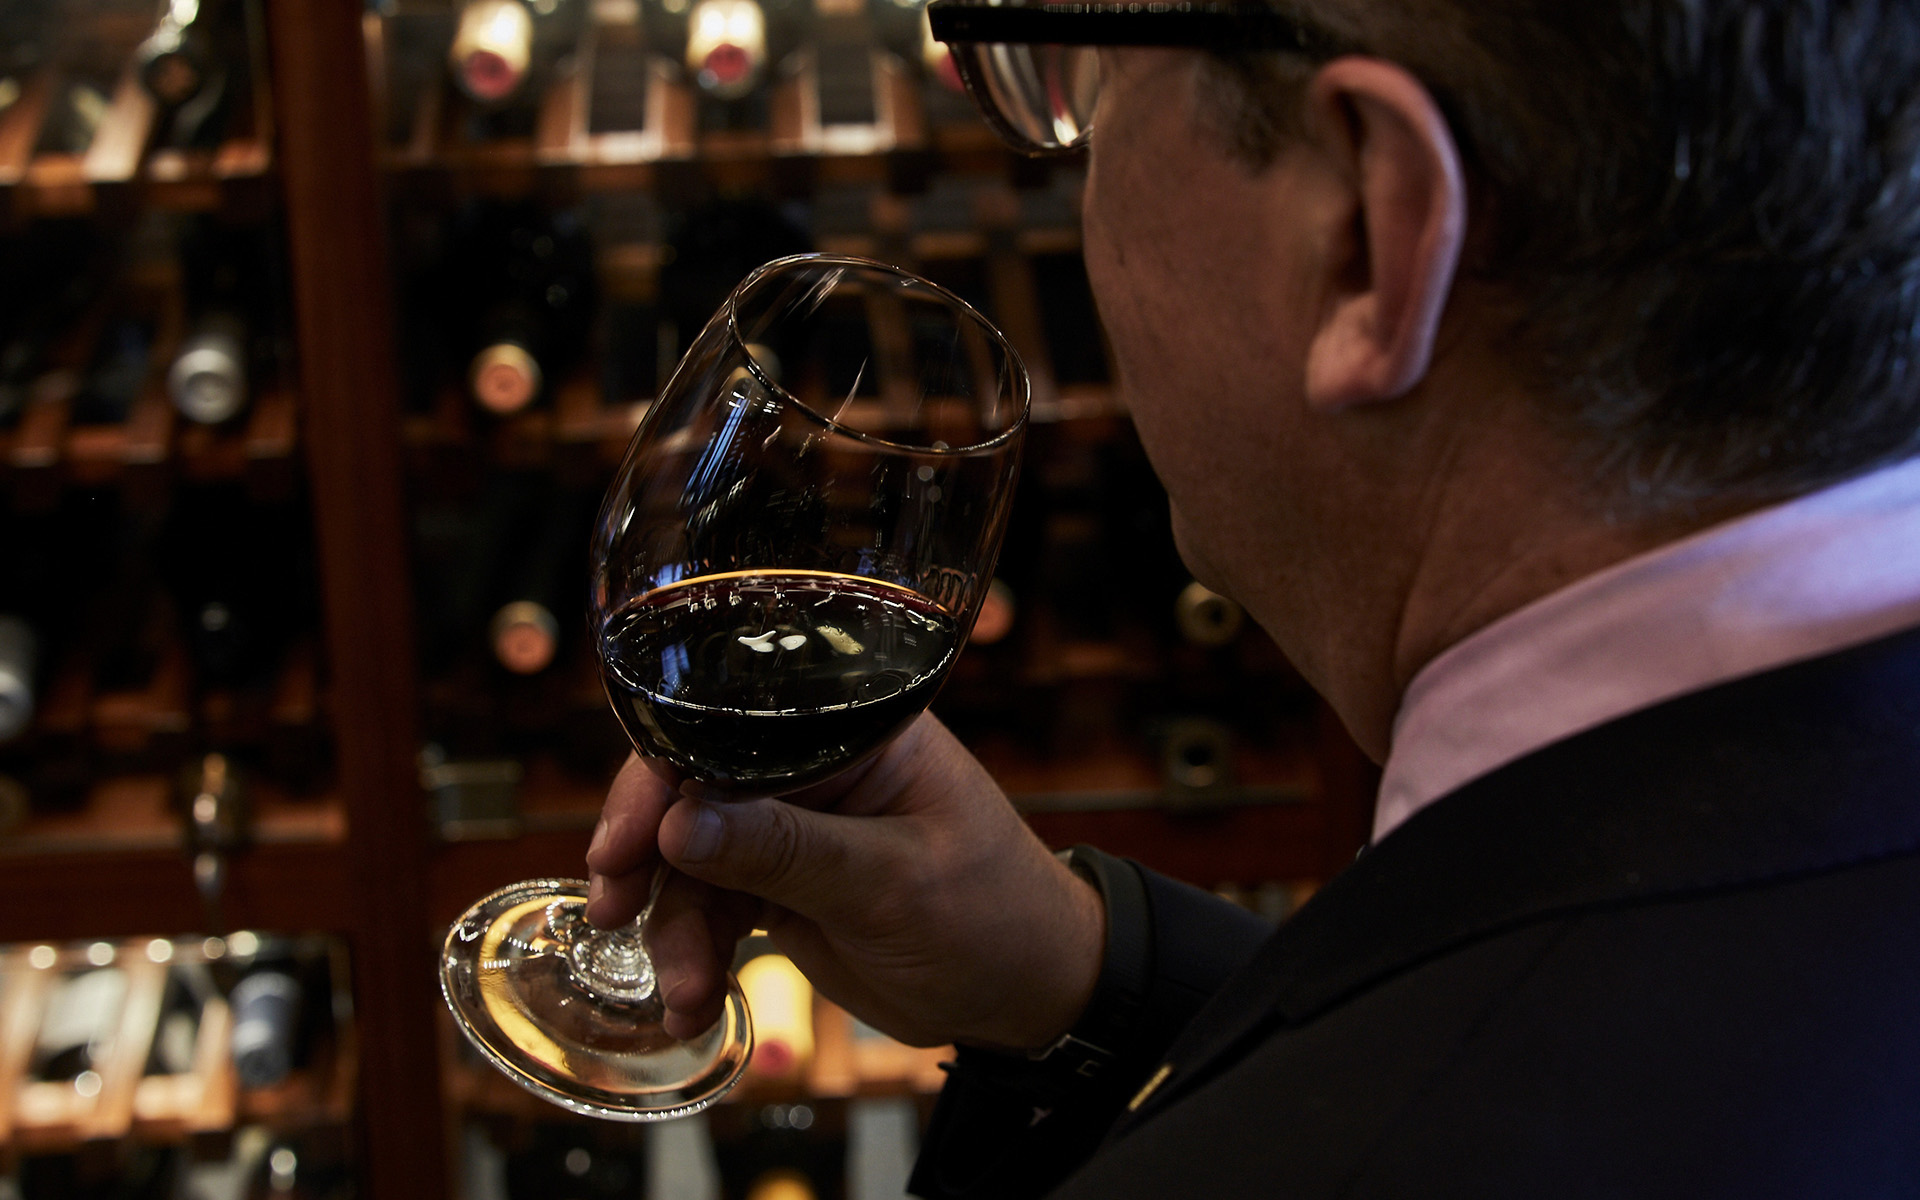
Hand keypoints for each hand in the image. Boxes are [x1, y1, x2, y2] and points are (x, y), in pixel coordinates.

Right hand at [583, 713, 1104, 1051]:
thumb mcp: (893, 885)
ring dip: (672, 925)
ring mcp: (794, 827)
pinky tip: (690, 999)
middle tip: (612, 908)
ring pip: (692, 859)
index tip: (626, 843)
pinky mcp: (781, 884)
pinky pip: (711, 907)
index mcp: (854, 732)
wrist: (1029, 992)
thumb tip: (682, 822)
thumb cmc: (994, 915)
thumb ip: (788, 852)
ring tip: (680, 990)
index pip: (735, 727)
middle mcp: (814, 768)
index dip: (665, 776)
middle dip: (646, 852)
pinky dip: (693, 953)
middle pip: (693, 787)